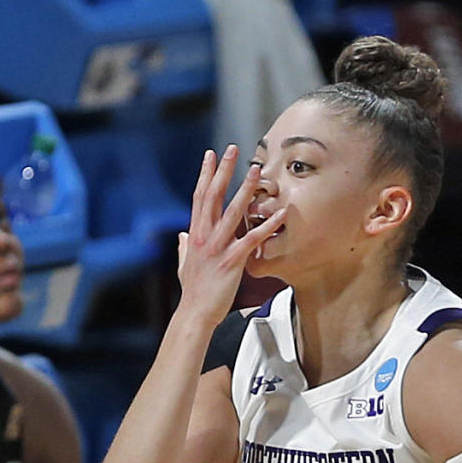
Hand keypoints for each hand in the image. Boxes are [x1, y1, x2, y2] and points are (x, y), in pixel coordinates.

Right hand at [176, 146, 285, 327]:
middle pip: (213, 196)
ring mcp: (217, 248)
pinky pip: (251, 239)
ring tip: (257, 171)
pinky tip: (280, 214)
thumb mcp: (184, 264)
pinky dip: (266, 225)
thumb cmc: (193, 291)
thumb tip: (181, 236)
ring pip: (233, 212)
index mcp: (194, 234)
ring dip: (245, 189)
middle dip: (223, 171)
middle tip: (233, 149)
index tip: (211, 155)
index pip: (199, 197)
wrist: (195, 313)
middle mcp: (204, 236)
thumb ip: (183, 248)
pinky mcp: (232, 261)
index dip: (205, 175)